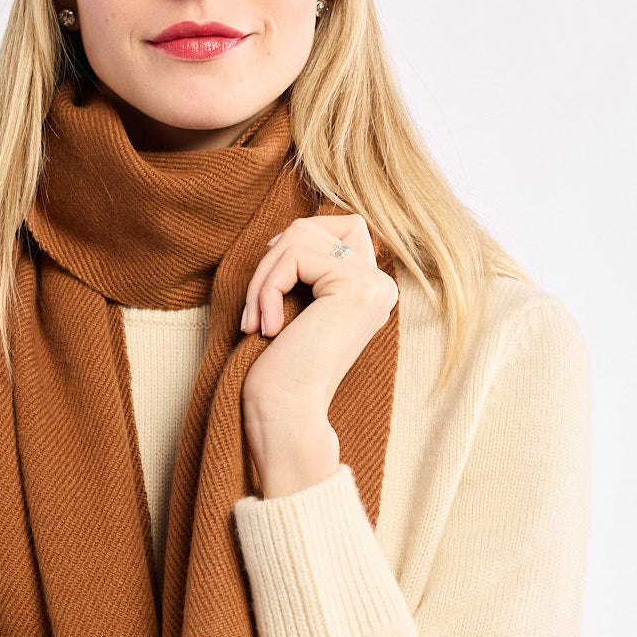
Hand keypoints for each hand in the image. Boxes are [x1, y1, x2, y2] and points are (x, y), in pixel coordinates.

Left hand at [239, 213, 397, 418]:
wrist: (288, 412)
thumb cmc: (283, 368)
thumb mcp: (299, 306)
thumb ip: (309, 268)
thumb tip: (292, 229)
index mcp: (372, 290)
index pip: (341, 224)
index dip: (297, 242)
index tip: (271, 284)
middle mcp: (381, 284)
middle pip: (314, 227)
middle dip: (271, 260)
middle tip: (254, 307)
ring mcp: (373, 283)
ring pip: (298, 237)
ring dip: (263, 277)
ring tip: (255, 320)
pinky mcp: (354, 285)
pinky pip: (293, 256)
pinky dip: (266, 289)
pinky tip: (267, 329)